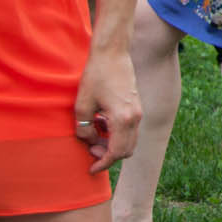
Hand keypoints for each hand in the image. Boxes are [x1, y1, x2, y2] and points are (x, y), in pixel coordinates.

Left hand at [75, 48, 140, 172]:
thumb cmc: (96, 76)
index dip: (102, 163)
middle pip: (127, 150)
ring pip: (130, 140)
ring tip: (94, 134)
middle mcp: (135, 117)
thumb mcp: (82, 105)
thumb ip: (84, 129)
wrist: (112, 53)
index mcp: (123, 119)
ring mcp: (138, 111)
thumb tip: (89, 140)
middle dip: (109, 156)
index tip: (91, 169)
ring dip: (113, 144)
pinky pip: (130, 129)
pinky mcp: (136, 105)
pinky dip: (117, 134)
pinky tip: (102, 122)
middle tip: (91, 150)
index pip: (116, 152)